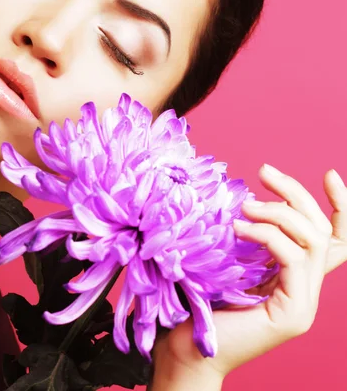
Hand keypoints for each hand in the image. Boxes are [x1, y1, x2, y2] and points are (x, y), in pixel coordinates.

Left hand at [151, 166, 346, 385]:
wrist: (188, 350)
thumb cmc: (202, 302)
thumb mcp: (232, 260)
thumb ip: (252, 239)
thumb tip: (250, 199)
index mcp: (296, 276)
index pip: (335, 239)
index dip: (340, 206)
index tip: (331, 174)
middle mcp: (307, 289)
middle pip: (323, 230)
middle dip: (296, 192)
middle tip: (264, 171)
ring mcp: (303, 303)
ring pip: (314, 240)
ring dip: (279, 212)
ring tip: (246, 206)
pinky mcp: (293, 313)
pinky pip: (293, 258)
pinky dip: (268, 235)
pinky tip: (239, 228)